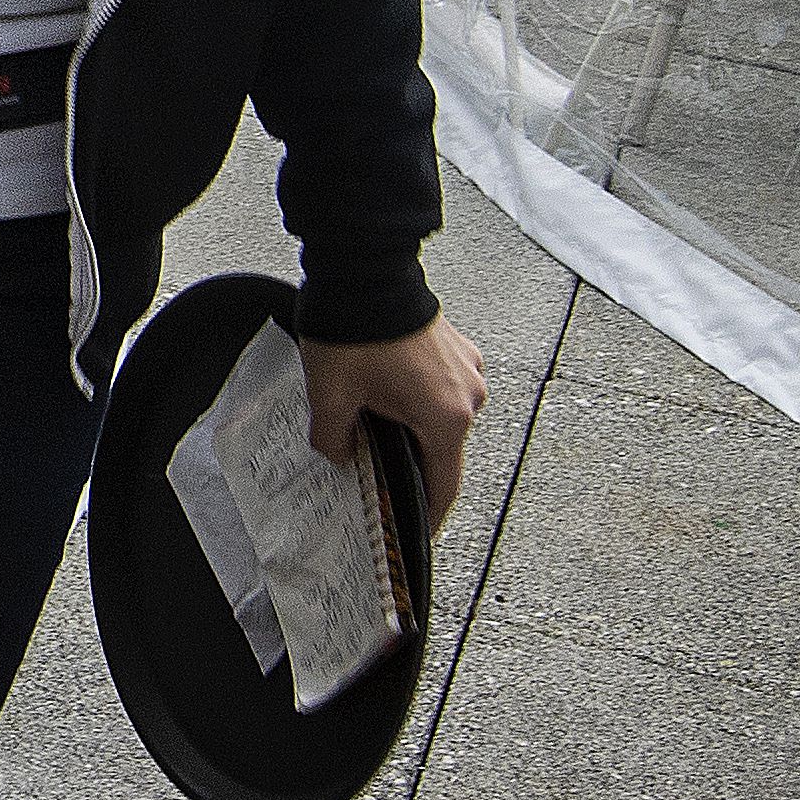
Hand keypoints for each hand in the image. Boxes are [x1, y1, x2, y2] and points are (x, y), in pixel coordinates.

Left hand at [301, 316, 487, 528]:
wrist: (366, 269)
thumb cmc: (355, 327)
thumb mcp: (331, 396)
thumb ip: (334, 439)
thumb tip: (340, 454)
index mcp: (446, 417)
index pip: (442, 486)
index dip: (427, 514)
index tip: (416, 530)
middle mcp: (468, 396)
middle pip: (439, 449)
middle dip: (408, 460)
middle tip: (374, 468)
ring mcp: (467, 369)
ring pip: (439, 416)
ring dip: (411, 423)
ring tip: (371, 419)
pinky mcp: (458, 349)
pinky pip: (441, 388)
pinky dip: (418, 396)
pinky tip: (383, 388)